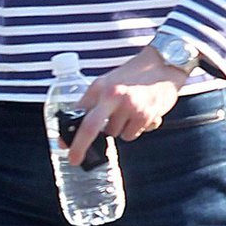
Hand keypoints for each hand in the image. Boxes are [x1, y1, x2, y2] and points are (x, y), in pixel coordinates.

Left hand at [66, 45, 187, 165]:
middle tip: (74, 160)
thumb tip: (75, 126)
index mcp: (100, 87)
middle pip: (91, 128)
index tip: (62, 146)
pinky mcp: (146, 116)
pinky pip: (132, 134)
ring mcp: (130, 107)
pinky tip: (141, 114)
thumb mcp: (107, 82)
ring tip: (129, 112)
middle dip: (80, 146)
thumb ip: (92, 101)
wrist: (164, 66)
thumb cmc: (133, 76)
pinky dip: (135, 129)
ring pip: (116, 134)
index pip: (79, 113)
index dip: (69, 131)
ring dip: (119, 129)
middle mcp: (113, 96)